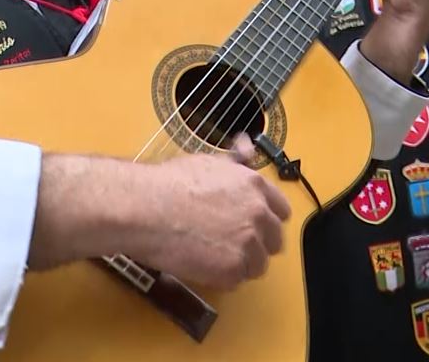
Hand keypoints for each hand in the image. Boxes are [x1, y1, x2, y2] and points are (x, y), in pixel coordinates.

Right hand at [31, 150, 290, 290]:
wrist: (146, 208)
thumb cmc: (169, 182)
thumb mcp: (209, 161)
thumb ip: (236, 161)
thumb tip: (247, 146)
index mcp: (256, 186)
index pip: (282, 211)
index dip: (268, 220)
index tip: (255, 226)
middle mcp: (258, 215)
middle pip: (274, 241)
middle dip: (258, 244)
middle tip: (233, 245)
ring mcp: (248, 244)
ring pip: (257, 264)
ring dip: (240, 264)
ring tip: (212, 257)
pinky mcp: (231, 270)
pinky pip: (236, 280)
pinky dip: (221, 278)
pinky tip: (202, 265)